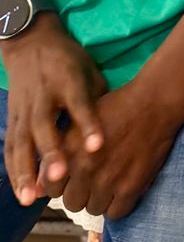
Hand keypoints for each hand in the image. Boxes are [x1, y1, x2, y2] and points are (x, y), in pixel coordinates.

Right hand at [3, 17, 106, 205]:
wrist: (31, 43)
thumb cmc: (69, 61)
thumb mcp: (88, 71)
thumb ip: (98, 100)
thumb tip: (115, 132)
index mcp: (67, 79)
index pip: (78, 102)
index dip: (87, 123)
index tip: (97, 146)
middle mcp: (42, 94)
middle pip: (43, 124)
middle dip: (50, 152)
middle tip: (59, 177)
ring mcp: (23, 107)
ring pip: (21, 141)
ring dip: (24, 171)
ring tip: (30, 198)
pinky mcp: (12, 117)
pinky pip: (10, 146)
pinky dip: (13, 170)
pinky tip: (21, 192)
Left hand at [50, 77, 183, 220]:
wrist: (153, 102)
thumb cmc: (117, 107)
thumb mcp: (80, 121)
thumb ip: (61, 149)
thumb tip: (43, 180)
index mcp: (69, 151)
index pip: (50, 189)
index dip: (60, 185)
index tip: (71, 178)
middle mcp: (85, 169)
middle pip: (71, 203)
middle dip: (80, 193)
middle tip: (93, 180)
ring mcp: (108, 180)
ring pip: (93, 209)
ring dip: (99, 199)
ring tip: (109, 182)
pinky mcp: (130, 188)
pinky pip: (115, 213)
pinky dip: (118, 205)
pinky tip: (122, 188)